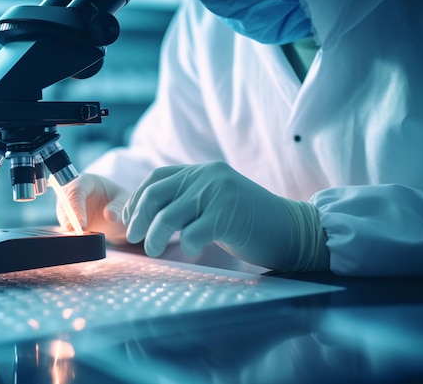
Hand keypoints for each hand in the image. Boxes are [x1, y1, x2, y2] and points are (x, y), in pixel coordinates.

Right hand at [58, 174, 130, 243]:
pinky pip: (66, 231)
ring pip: (63, 221)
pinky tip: (82, 243)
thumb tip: (110, 216)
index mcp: (85, 182)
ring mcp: (67, 209)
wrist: (114, 209)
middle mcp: (71, 194)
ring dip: (71, 232)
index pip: (75, 193)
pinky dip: (73, 238)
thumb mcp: (123, 199)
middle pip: (64, 208)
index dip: (76, 209)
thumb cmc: (117, 199)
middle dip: (69, 223)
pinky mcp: (68, 222)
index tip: (82, 225)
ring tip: (84, 241)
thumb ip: (118, 206)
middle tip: (79, 236)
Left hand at [122, 162, 328, 271]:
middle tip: (134, 238)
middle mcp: (208, 176)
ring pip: (170, 215)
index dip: (138, 199)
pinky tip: (190, 251)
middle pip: (157, 194)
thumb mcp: (214, 202)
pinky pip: (192, 232)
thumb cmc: (249, 221)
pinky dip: (185, 245)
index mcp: (203, 171)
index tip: (130, 220)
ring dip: (155, 236)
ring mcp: (218, 193)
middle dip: (139, 217)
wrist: (292, 228)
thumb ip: (186, 202)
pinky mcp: (228, 215)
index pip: (157, 178)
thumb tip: (143, 218)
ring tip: (153, 250)